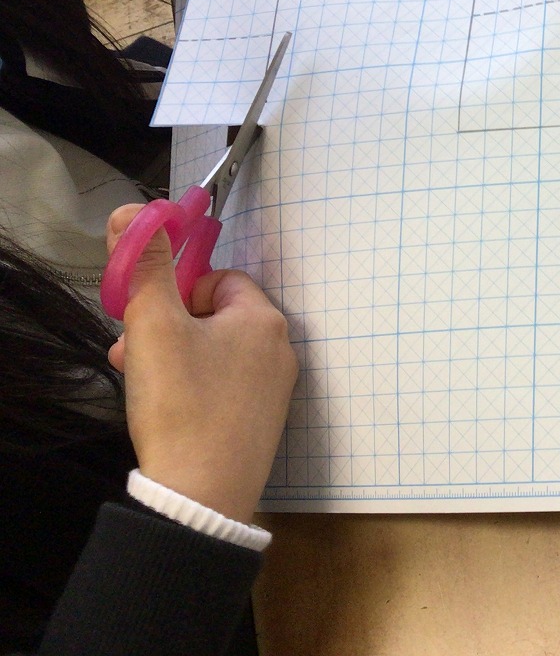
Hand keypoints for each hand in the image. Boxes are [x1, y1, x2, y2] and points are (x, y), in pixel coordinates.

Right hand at [106, 205, 296, 524]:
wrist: (201, 495)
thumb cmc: (182, 407)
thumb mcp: (154, 325)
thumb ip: (147, 267)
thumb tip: (137, 215)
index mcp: (263, 319)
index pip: (218, 279)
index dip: (176, 292)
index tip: (146, 316)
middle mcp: (279, 350)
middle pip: (215, 317)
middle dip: (167, 327)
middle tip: (131, 351)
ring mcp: (274, 389)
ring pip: (215, 354)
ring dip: (173, 358)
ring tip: (139, 382)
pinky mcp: (261, 422)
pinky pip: (224, 387)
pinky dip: (193, 389)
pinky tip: (164, 410)